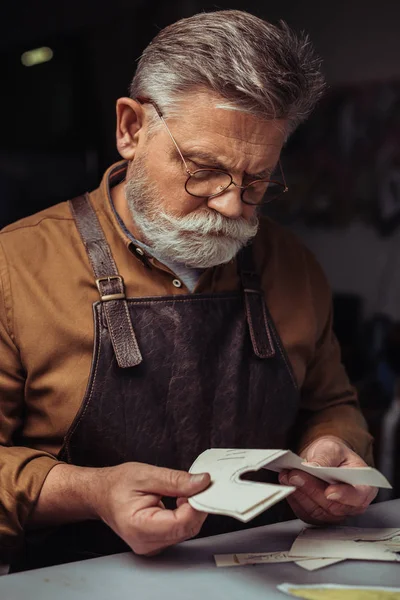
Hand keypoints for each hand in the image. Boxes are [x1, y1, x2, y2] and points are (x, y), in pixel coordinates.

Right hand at [93, 462, 209, 555]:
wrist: (101, 495)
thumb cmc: (117, 485)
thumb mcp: (146, 474)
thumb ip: (175, 480)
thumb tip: (201, 482)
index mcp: (139, 527)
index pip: (180, 523)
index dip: (196, 505)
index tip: (203, 487)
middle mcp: (146, 543)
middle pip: (186, 529)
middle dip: (197, 506)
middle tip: (196, 484)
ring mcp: (151, 546)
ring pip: (186, 531)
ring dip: (192, 510)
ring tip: (183, 491)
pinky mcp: (157, 542)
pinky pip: (180, 531)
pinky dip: (186, 515)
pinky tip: (180, 501)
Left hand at [279, 436, 376, 524]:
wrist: (325, 459)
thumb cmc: (335, 455)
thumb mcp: (333, 448)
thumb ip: (325, 458)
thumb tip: (313, 467)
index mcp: (364, 487)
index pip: (358, 496)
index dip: (344, 496)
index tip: (329, 491)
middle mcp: (351, 505)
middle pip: (332, 506)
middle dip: (311, 489)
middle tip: (295, 475)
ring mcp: (335, 514)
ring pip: (316, 511)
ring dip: (299, 494)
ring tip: (288, 476)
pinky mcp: (318, 516)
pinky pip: (305, 512)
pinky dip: (294, 498)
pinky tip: (288, 484)